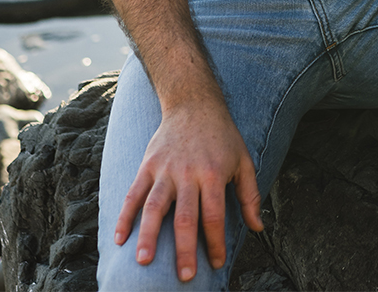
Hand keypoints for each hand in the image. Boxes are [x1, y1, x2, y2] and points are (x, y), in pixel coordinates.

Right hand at [114, 100, 262, 282]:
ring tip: (144, 261)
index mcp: (214, 174)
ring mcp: (165, 169)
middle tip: (184, 276)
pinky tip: (119, 238)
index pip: (215, 215)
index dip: (215, 242)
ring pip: (155, 206)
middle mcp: (189, 173)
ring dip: (149, 235)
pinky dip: (125, 216)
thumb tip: (258, 227)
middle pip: (185, 216)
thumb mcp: (243, 160)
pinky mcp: (148, 164)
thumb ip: (250, 195)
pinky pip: (133, 193)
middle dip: (184, 249)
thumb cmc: (223, 136)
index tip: (216, 263)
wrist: (194, 103)